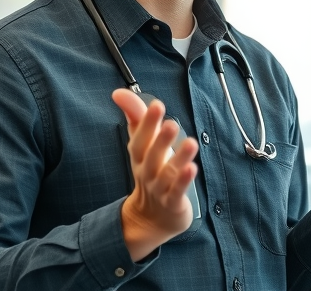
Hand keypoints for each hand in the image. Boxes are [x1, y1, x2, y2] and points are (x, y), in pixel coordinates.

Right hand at [112, 88, 198, 260]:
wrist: (152, 217)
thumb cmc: (151, 172)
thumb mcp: (142, 145)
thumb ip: (135, 117)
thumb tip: (118, 92)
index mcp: (139, 156)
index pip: (139, 139)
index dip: (146, 123)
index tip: (156, 105)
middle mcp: (147, 171)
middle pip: (151, 156)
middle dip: (160, 140)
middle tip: (172, 124)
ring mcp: (159, 188)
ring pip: (167, 173)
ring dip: (179, 158)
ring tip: (191, 143)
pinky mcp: (172, 202)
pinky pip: (177, 191)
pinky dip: (183, 181)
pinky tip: (192, 168)